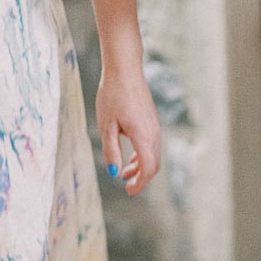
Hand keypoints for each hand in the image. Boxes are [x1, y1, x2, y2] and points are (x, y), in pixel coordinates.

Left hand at [96, 67, 161, 194]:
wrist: (124, 70)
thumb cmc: (112, 95)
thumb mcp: (106, 126)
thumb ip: (111, 150)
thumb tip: (113, 172)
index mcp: (143, 136)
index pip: (148, 168)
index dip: (140, 183)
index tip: (129, 191)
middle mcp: (153, 133)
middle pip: (154, 164)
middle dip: (142, 178)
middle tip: (127, 186)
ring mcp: (155, 126)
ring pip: (153, 155)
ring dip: (141, 167)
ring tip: (124, 172)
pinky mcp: (152, 120)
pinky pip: (152, 144)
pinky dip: (143, 155)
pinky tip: (129, 155)